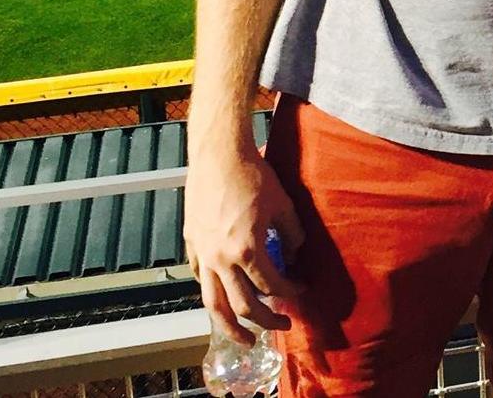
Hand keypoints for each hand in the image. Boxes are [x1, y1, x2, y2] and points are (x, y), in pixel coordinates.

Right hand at [184, 140, 305, 344]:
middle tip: (280, 326)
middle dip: (265, 321)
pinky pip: (199, 277)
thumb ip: (292, 233)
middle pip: (243, 305)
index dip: (290, 292)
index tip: (300, 290)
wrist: (218, 154)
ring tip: (243, 338)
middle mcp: (222, 259)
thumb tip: (295, 253)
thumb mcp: (283, 204)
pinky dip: (210, 291)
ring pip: (213, 303)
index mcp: (247, 249)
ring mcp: (203, 253)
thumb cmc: (252, 174)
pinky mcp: (192, 243)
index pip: (272, 285)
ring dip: (229, 326)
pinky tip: (220, 295)